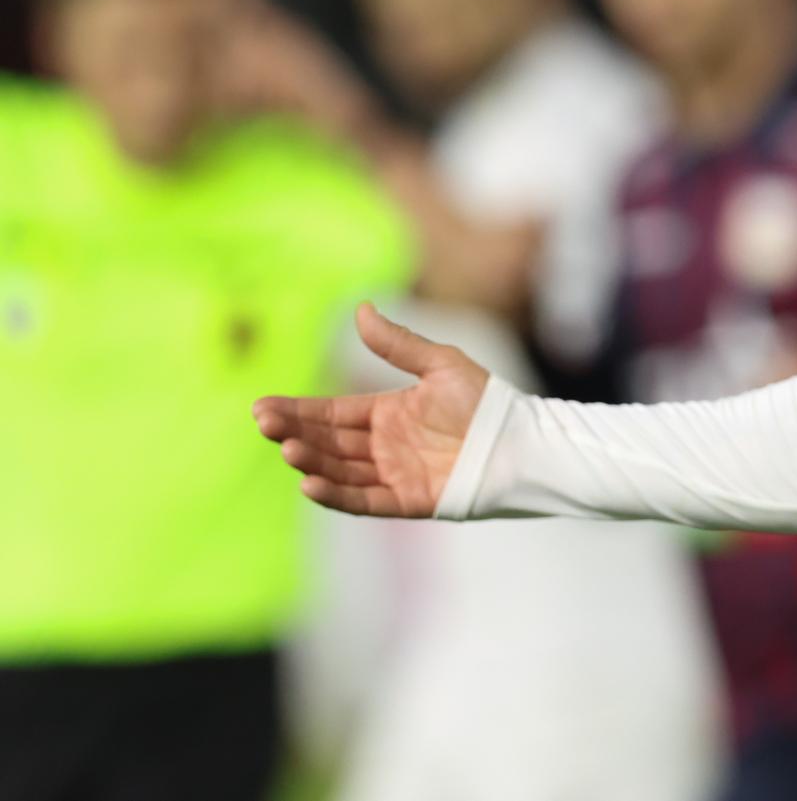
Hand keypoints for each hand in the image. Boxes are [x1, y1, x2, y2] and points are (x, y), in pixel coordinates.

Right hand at [252, 302, 487, 516]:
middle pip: (328, 440)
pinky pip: (364, 500)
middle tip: (263, 423)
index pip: (331, 412)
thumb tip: (360, 309)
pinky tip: (309, 484)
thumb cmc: (485, 402)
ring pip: (340, 469)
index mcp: (387, 413)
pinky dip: (336, 494)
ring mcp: (393, 474)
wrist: (521, 442)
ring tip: (287, 447)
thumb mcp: (439, 365)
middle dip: (294, 432)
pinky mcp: (407, 500)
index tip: (262, 406)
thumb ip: (397, 344)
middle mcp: (383, 445)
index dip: (298, 410)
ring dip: (312, 460)